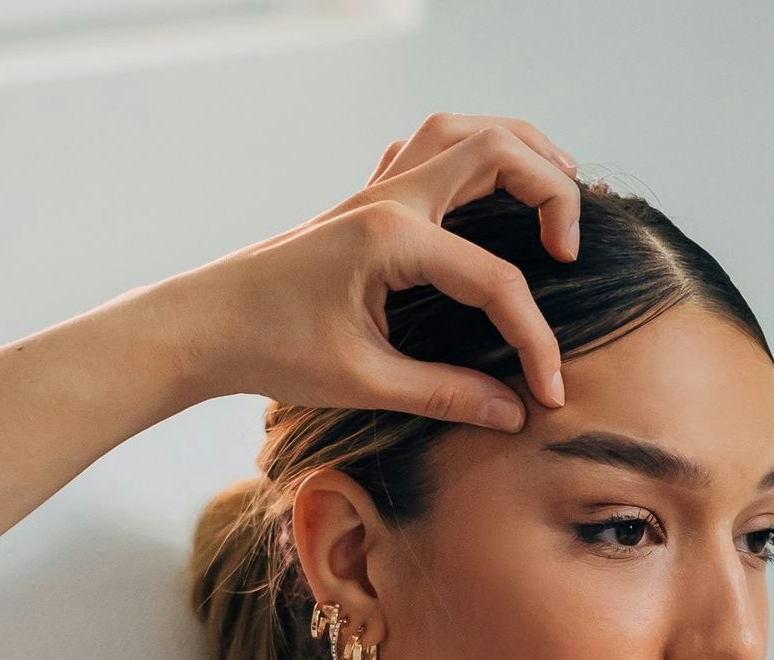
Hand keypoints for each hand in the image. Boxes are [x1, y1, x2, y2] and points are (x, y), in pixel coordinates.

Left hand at [146, 113, 587, 428]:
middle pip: (497, 151)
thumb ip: (444, 393)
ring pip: (463, 131)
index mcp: (391, 239)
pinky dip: (471, 154)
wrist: (201, 325)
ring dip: (520, 150)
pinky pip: (427, 149)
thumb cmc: (269, 350)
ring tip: (560, 189)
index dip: (536, 338)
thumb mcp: (362, 382)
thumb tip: (512, 413)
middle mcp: (388, 199)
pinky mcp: (364, 201)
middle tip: (571, 249)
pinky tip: (488, 191)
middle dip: (552, 190)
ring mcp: (375, 191)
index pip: (496, 278)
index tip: (549, 392)